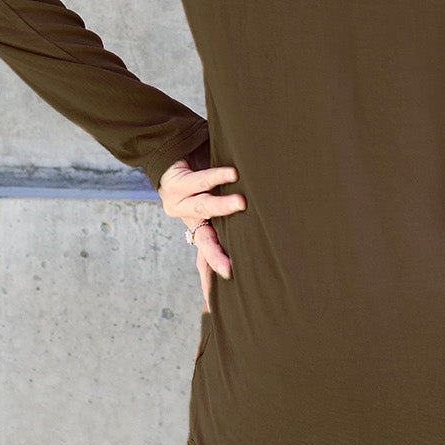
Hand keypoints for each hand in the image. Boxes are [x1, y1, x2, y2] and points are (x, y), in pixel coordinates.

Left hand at [158, 150, 245, 311]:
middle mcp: (189, 218)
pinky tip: (232, 174)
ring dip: (223, 205)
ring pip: (204, 205)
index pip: (208, 255)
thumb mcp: (216, 200)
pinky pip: (200, 179)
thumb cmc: (203, 176)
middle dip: (216, 255)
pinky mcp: (176, 183)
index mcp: (200, 226)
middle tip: (229, 268)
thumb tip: (273, 230)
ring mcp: (179, 201)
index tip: (224, 291)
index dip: (215, 272)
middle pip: (205, 240)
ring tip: (241, 202)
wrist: (171, 154)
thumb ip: (233, 218)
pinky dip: (217, 176)